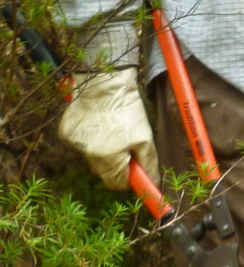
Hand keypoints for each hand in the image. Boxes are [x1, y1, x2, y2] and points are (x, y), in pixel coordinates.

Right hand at [58, 67, 159, 190]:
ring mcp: (75, 144)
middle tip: (125, 147)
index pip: (116, 184)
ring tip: (111, 130)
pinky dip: (88, 138)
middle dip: (116, 165)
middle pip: (103, 172)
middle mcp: (89, 155)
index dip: (128, 179)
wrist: (105, 82)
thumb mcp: (145, 136)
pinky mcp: (66, 133)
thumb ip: (148, 162)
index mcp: (109, 159)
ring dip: (102, 151)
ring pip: (91, 158)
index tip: (134, 169)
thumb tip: (153, 182)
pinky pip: (80, 144)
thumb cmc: (127, 109)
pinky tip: (96, 123)